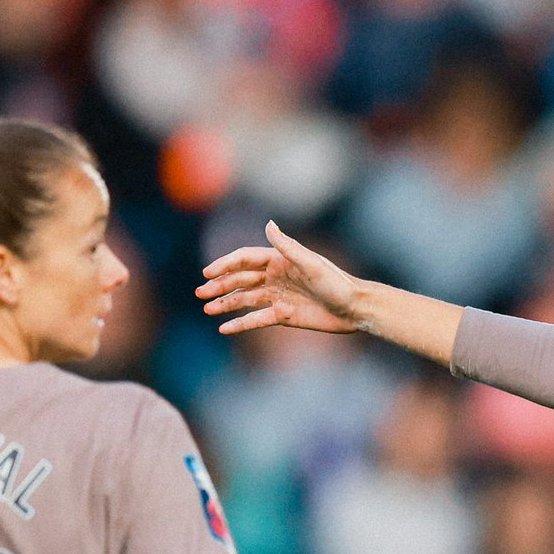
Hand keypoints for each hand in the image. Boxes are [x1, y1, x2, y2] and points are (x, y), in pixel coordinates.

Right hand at [198, 223, 362, 334]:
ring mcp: (278, 297)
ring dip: (226, 304)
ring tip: (207, 310)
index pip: (245, 259)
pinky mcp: (284, 316)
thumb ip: (288, 247)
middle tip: (199, 294)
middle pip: (241, 280)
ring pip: (245, 300)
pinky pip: (257, 320)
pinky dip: (241, 324)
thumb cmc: (337, 283)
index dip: (225, 264)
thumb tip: (268, 224)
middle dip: (219, 286)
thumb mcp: (312, 264)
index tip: (207, 273)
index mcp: (279, 260)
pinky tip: (225, 329)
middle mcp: (276, 276)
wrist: (354, 309)